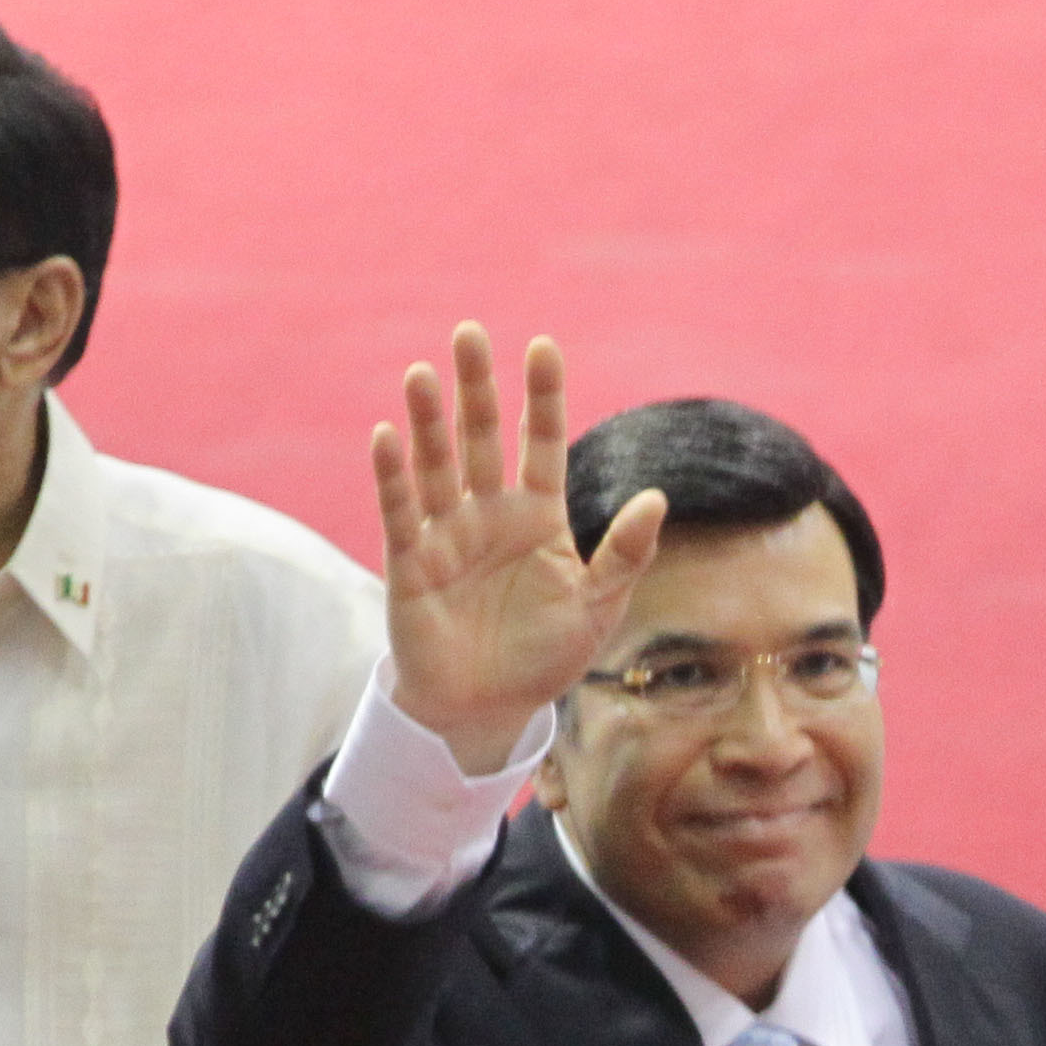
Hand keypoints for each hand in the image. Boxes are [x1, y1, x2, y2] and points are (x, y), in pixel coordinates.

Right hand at [372, 324, 667, 767]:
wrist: (488, 713)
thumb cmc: (544, 658)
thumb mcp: (596, 608)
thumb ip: (624, 554)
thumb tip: (658, 498)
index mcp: (538, 518)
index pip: (541, 443)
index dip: (542, 397)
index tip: (543, 346)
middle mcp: (490, 515)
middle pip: (481, 439)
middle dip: (475, 389)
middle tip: (468, 333)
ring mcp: (447, 536)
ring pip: (436, 466)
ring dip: (428, 421)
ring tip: (422, 373)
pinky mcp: (411, 565)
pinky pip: (402, 514)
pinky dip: (393, 476)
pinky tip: (387, 436)